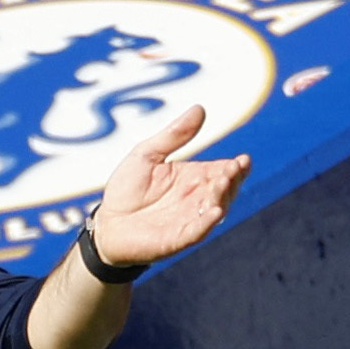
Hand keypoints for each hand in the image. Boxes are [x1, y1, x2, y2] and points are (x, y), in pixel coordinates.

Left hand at [88, 107, 248, 268]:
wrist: (106, 222)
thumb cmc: (127, 188)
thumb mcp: (148, 154)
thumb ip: (174, 135)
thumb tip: (199, 108)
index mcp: (194, 178)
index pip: (223, 171)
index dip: (236, 167)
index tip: (242, 160)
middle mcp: (196, 200)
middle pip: (225, 190)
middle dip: (232, 180)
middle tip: (232, 169)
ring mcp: (189, 221)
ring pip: (215, 210)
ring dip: (222, 197)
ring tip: (222, 182)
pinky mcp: (176, 239)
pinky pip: (196, 232)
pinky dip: (206, 224)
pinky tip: (215, 212)